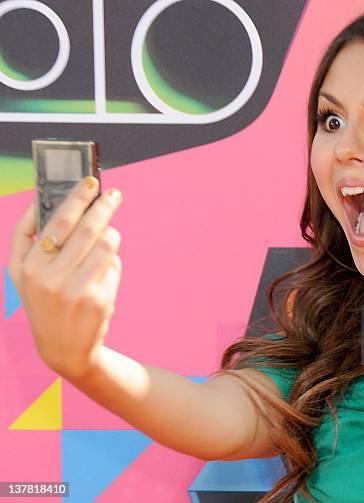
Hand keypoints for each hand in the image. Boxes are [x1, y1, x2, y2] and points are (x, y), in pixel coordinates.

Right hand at [8, 177, 122, 379]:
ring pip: (105, 243)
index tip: (88, 180)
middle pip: (82, 227)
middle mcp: (46, 277)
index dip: (72, 197)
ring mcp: (73, 289)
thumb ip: (31, 239)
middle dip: (101, 204)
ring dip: (111, 233)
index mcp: (25, 266)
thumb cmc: (48, 302)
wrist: (64, 350)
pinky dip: (112, 262)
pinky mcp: (97, 300)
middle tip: (113, 192)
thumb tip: (51, 200)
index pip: (52, 221)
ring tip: (108, 234)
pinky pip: (113, 265)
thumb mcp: (26, 275)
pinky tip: (103, 271)